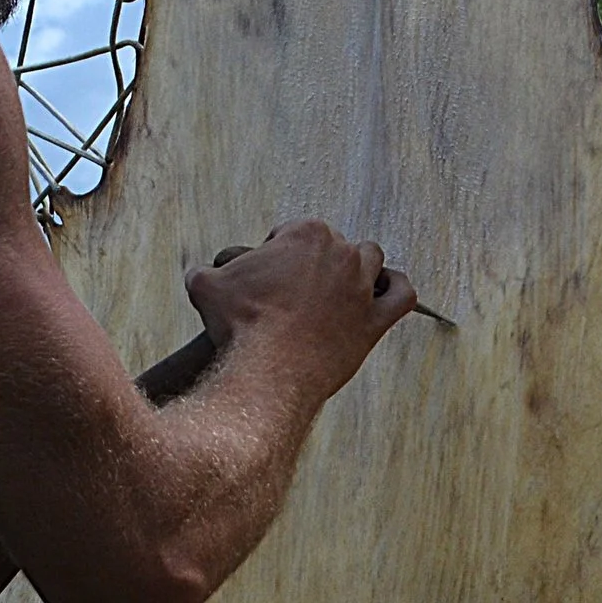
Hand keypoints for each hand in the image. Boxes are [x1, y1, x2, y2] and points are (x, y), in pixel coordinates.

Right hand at [185, 221, 417, 402]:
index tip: (269, 277)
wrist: (267, 369)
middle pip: (333, 246)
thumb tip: (199, 274)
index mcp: (306, 233)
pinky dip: (396, 291)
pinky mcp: (375, 320)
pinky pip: (402, 295)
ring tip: (337, 290)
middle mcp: (341, 252)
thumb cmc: (238, 325)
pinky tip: (382, 296)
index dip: (278, 253)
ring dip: (358, 270)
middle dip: (314, 264)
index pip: (295, 233)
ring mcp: (362, 286)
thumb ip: (205, 272)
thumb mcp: (206, 287)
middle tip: (293, 292)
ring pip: (371, 261)